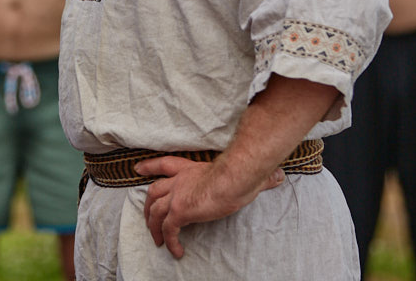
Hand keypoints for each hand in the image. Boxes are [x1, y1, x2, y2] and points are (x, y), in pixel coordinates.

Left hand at [136, 155, 285, 258]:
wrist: (234, 178)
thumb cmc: (242, 173)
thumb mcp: (246, 174)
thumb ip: (259, 177)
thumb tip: (278, 176)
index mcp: (190, 168)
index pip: (164, 164)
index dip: (149, 166)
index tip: (138, 169)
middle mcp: (179, 180)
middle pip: (154, 191)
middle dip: (148, 205)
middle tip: (147, 217)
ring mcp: (177, 195)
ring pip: (155, 211)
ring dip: (153, 227)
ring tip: (158, 241)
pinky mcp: (179, 211)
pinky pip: (168, 230)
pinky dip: (169, 241)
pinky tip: (176, 251)